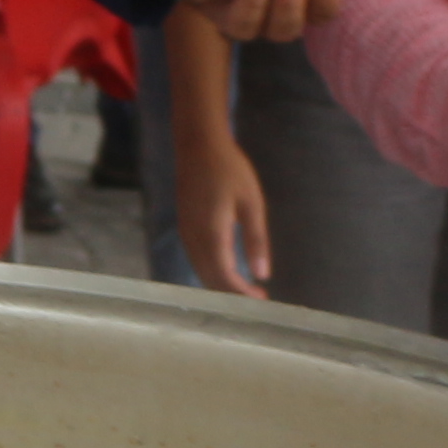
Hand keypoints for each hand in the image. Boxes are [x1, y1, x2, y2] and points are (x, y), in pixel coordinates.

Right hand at [172, 130, 269, 296]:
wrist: (197, 145)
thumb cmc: (230, 170)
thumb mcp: (251, 203)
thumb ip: (256, 240)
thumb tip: (263, 275)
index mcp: (213, 234)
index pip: (224, 277)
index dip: (241, 294)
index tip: (261, 301)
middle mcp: (194, 238)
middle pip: (210, 279)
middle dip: (232, 295)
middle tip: (258, 299)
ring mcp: (186, 233)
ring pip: (201, 271)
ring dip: (221, 285)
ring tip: (246, 289)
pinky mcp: (184, 227)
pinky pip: (196, 260)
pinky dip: (211, 272)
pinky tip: (227, 270)